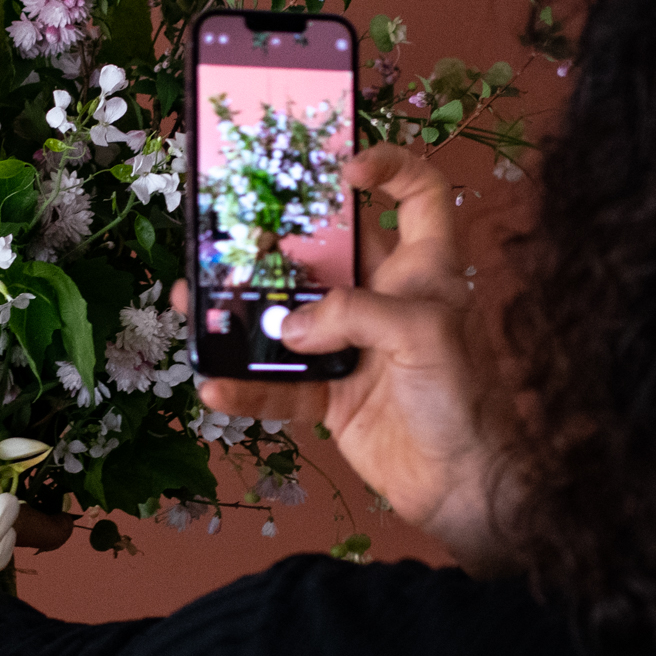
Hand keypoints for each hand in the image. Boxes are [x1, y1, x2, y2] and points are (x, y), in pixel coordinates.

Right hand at [196, 141, 511, 569]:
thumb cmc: (463, 399)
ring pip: (287, 316)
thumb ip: (355, 314)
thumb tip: (290, 326)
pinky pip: (279, 385)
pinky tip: (215, 388)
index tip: (342, 168)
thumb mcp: (422, 334)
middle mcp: (384, 298)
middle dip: (274, 239)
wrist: (463, 488)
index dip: (390, 167)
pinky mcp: (332, 395)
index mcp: (422, 269)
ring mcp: (353, 346)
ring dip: (239, 312)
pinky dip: (247, 389)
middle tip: (226, 230)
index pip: (418, 195)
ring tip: (192, 302)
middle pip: (324, 252)